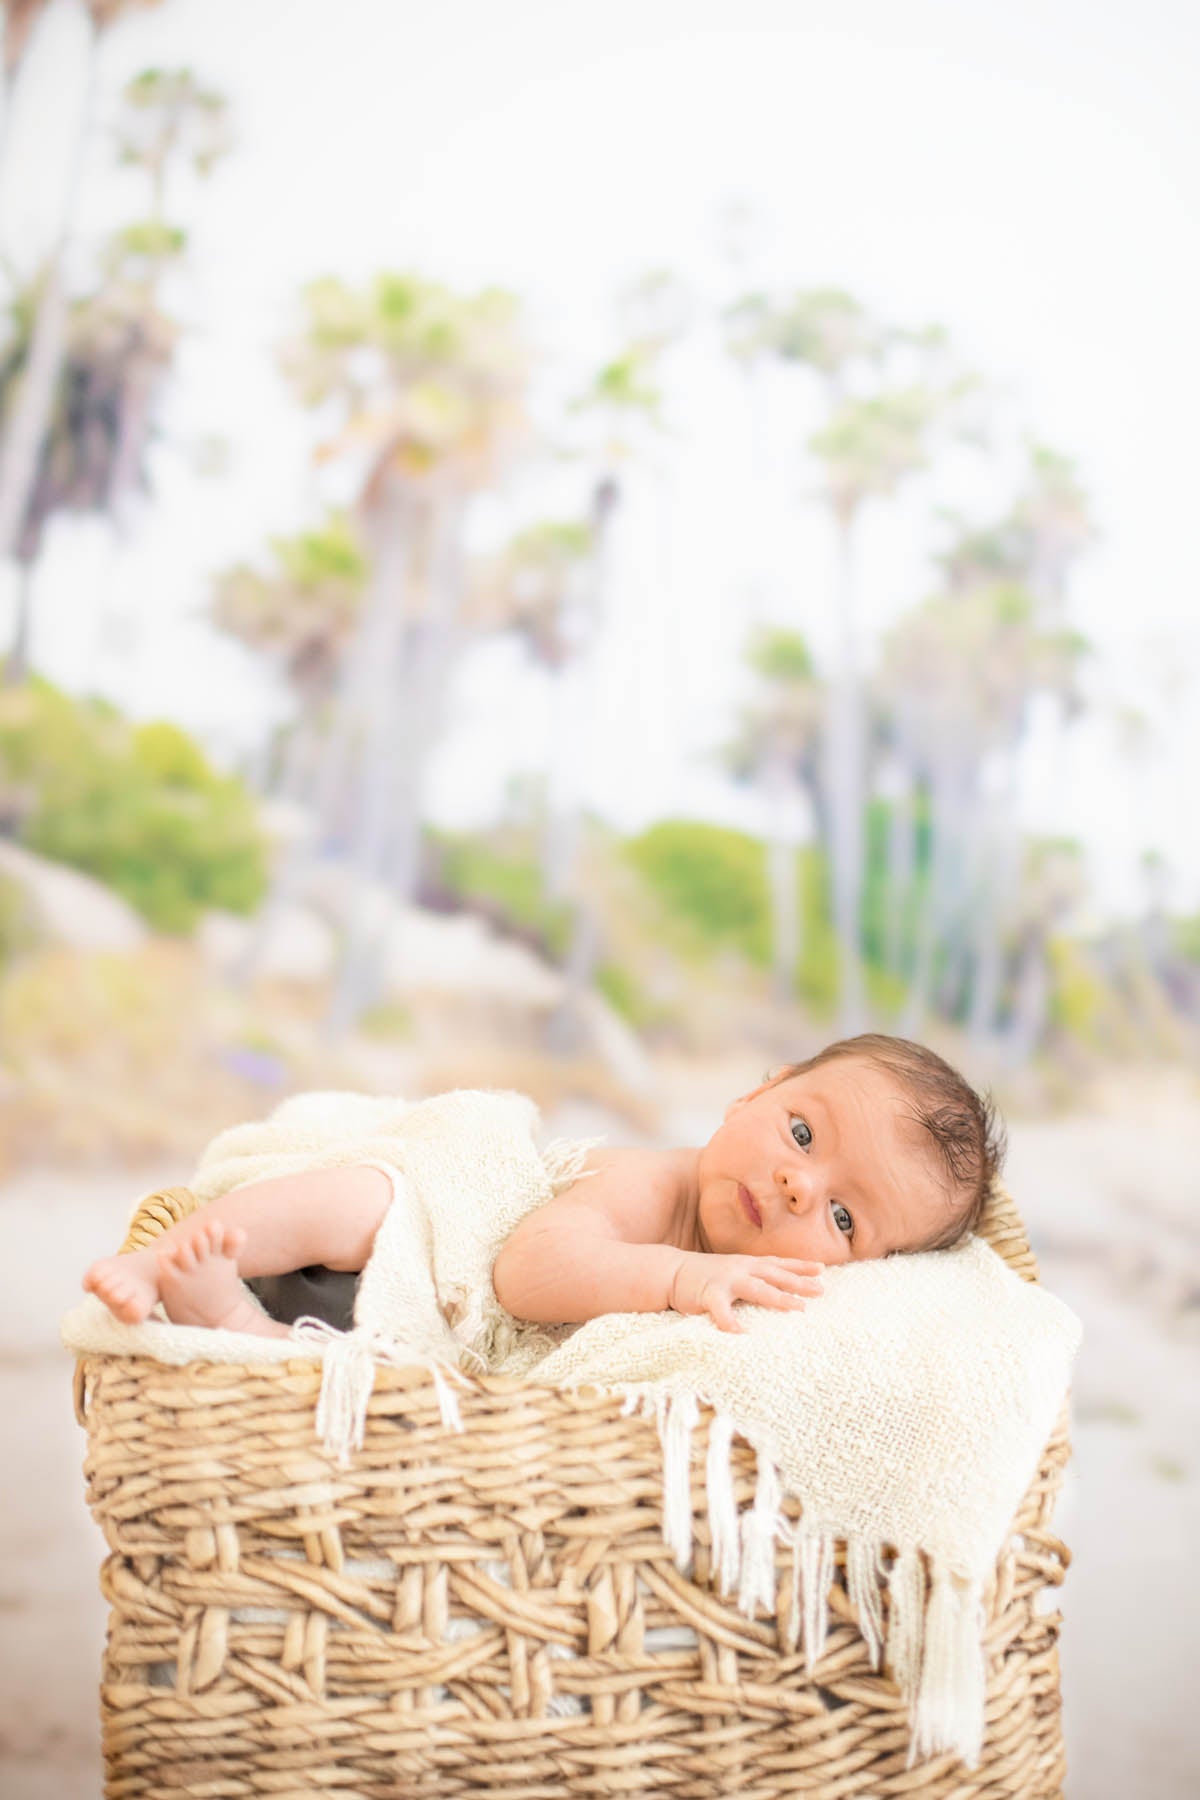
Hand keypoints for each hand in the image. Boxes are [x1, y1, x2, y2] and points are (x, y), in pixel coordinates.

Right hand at [669, 1251, 823, 1332]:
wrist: (670, 1271)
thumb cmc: (705, 1276)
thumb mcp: (733, 1271)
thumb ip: (752, 1277)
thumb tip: (777, 1287)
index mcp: (747, 1263)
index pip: (778, 1263)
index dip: (800, 1266)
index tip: (822, 1269)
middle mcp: (740, 1268)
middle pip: (774, 1274)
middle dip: (798, 1282)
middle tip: (820, 1290)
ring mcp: (725, 1280)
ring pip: (756, 1288)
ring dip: (778, 1297)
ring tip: (797, 1308)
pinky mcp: (708, 1295)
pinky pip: (722, 1311)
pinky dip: (732, 1323)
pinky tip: (742, 1335)